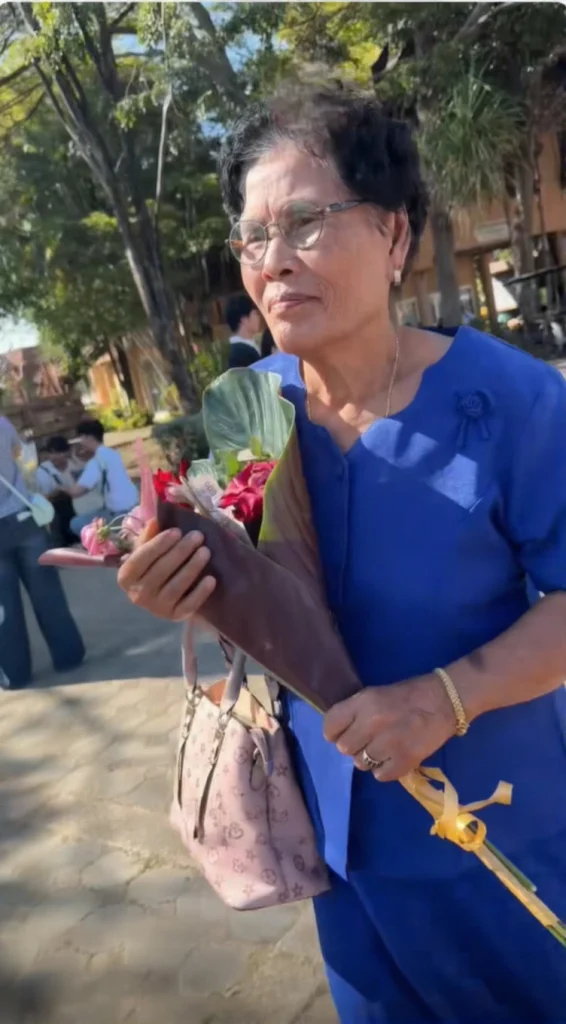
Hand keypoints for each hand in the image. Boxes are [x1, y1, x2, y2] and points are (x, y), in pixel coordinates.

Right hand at [117, 518, 215, 621]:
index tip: (177, 531)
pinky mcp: (174, 616)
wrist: (162, 596)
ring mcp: (156, 608)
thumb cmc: (153, 567)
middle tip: (198, 536)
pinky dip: (200, 593)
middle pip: (161, 571)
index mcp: (126, 576)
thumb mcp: (146, 551)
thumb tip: (155, 520)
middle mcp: (138, 595)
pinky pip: (188, 605)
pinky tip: (211, 578)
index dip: (159, 544)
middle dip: (181, 551)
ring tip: (206, 551)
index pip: (141, 558)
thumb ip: (149, 537)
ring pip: (175, 587)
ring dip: (192, 568)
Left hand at [323, 676, 455, 781]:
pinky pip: (380, 775)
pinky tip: (395, 757)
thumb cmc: (410, 694)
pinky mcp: (404, 761)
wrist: (446, 700)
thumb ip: (357, 712)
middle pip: (344, 748)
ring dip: (370, 759)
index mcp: (364, 702)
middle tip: (368, 740)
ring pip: (361, 764)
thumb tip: (341, 732)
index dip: (334, 732)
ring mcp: (388, 744)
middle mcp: (372, 722)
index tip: (341, 733)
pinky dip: (386, 769)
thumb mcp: (376, 694)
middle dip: (354, 745)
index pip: (330, 725)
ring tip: (385, 748)